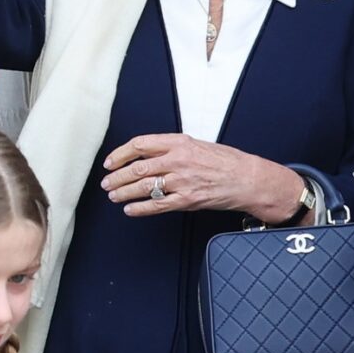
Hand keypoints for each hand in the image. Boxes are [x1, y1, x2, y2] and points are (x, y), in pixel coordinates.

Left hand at [101, 134, 300, 221]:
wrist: (247, 178)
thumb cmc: (225, 161)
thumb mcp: (196, 145)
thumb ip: (171, 149)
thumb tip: (145, 154)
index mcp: (179, 142)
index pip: (140, 145)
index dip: (120, 154)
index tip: (110, 162)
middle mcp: (178, 160)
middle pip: (138, 168)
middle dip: (117, 177)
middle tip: (107, 182)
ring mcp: (182, 181)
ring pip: (144, 187)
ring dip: (124, 192)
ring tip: (114, 196)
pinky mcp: (187, 200)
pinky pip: (158, 205)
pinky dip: (140, 208)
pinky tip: (131, 210)